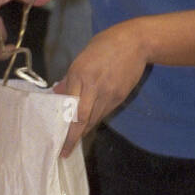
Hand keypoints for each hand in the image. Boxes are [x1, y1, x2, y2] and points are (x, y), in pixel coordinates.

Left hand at [54, 22, 147, 155]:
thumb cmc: (105, 45)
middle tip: (65, 151)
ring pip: (94, 119)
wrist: (136, 42)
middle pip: (83, 120)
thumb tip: (58, 93)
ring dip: (84, 131)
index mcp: (80, 75)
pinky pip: (104, 113)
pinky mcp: (120, 96)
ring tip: (74, 140)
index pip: (71, 108)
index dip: (65, 128)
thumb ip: (70, 78)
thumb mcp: (81, 58)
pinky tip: (89, 123)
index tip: (58, 141)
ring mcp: (110, 94)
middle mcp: (94, 87)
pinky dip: (95, 120)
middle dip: (73, 138)